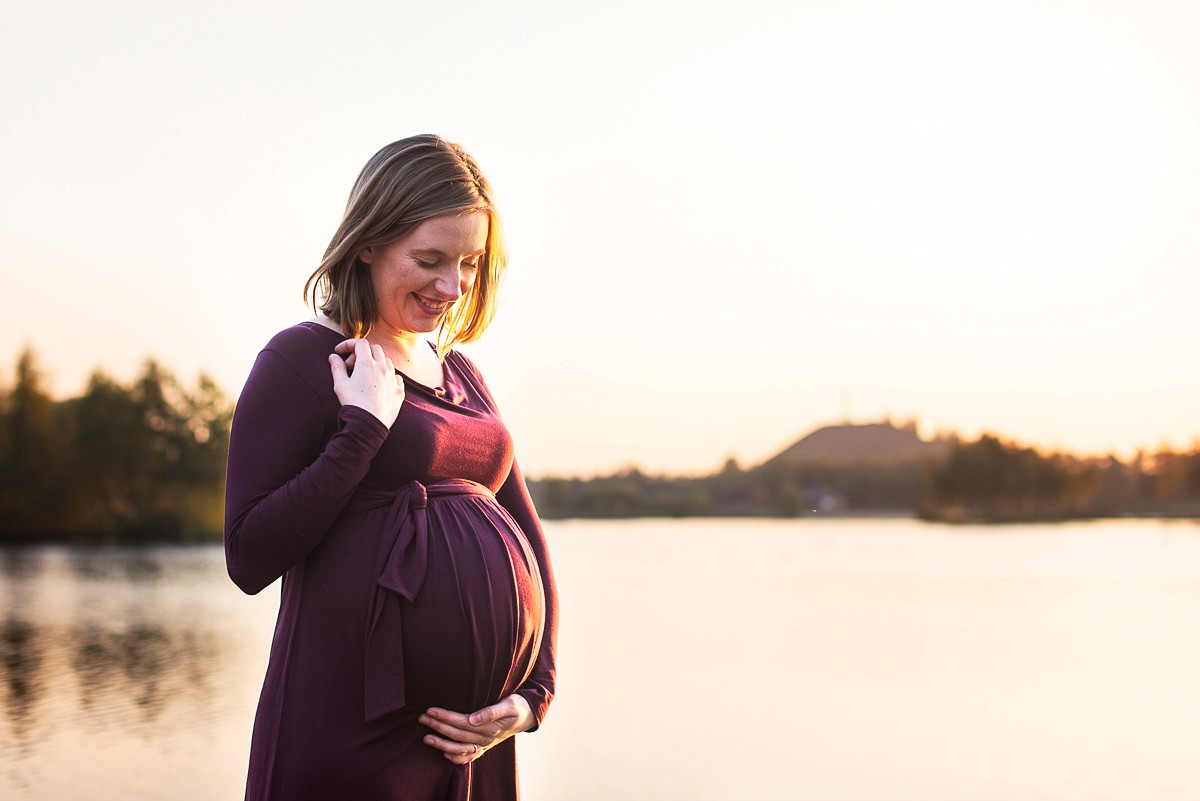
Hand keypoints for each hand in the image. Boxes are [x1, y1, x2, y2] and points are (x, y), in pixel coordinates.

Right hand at [328, 338, 403, 426]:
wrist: (368, 424)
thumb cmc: (352, 403)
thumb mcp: (340, 384)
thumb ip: (337, 367)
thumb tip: (333, 356)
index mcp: (367, 364)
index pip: (360, 343)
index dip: (348, 344)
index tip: (339, 352)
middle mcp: (383, 368)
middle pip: (375, 349)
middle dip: (362, 352)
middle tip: (351, 365)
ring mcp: (393, 379)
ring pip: (387, 361)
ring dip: (376, 362)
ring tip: (365, 374)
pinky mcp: (399, 391)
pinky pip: (397, 377)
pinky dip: (388, 376)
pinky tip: (380, 385)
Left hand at [419, 694, 534, 764]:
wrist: (528, 716)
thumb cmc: (518, 706)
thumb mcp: (509, 705)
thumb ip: (492, 711)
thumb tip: (474, 718)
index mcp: (490, 727)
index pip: (462, 722)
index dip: (445, 717)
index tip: (431, 710)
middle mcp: (486, 738)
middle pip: (457, 734)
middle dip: (438, 726)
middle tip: (422, 718)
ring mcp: (485, 745)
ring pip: (459, 748)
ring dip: (441, 744)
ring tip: (425, 738)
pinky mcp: (484, 747)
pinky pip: (468, 757)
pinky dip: (455, 758)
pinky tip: (443, 754)